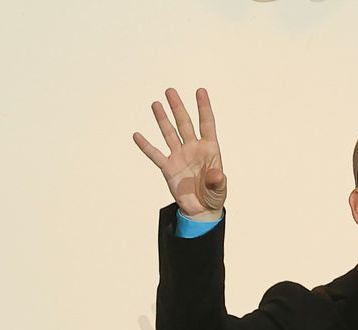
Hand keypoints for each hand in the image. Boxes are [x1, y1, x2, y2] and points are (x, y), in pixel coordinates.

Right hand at [133, 87, 225, 219]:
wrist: (201, 210)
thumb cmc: (213, 196)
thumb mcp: (219, 188)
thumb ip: (217, 180)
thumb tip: (215, 174)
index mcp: (209, 149)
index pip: (206, 124)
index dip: (204, 107)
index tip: (200, 91)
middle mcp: (193, 148)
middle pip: (185, 123)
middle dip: (178, 107)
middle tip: (170, 91)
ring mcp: (179, 156)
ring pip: (169, 134)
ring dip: (163, 119)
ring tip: (156, 104)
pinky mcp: (168, 168)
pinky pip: (155, 155)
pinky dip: (146, 146)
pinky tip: (137, 135)